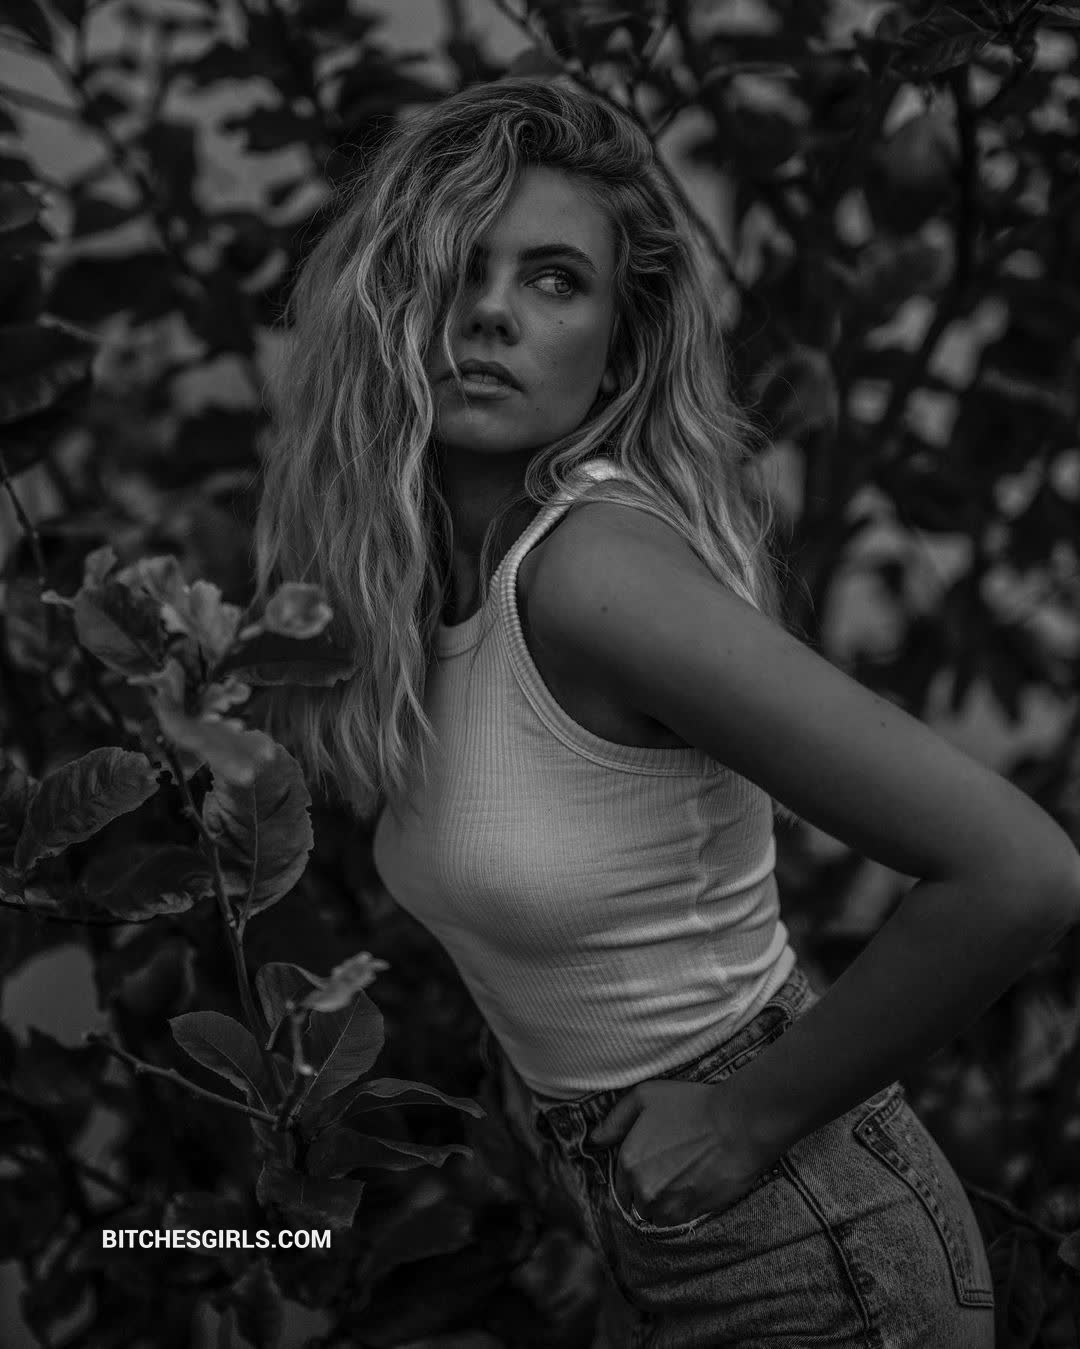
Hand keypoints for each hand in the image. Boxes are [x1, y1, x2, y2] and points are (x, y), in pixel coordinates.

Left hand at [587, 1078, 779, 1227]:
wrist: (737, 1125)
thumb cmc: (692, 1105)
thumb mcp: (646, 1097)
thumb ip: (615, 1119)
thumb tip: (594, 1140)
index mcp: (628, 1159)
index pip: (619, 1184)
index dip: (634, 1175)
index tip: (651, 1165)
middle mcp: (642, 1187)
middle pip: (635, 1202)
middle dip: (647, 1190)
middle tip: (669, 1170)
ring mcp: (666, 1204)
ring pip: (654, 1215)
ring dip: (663, 1203)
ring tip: (682, 1180)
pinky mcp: (690, 1214)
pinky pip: (676, 1221)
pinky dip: (682, 1209)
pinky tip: (694, 1187)